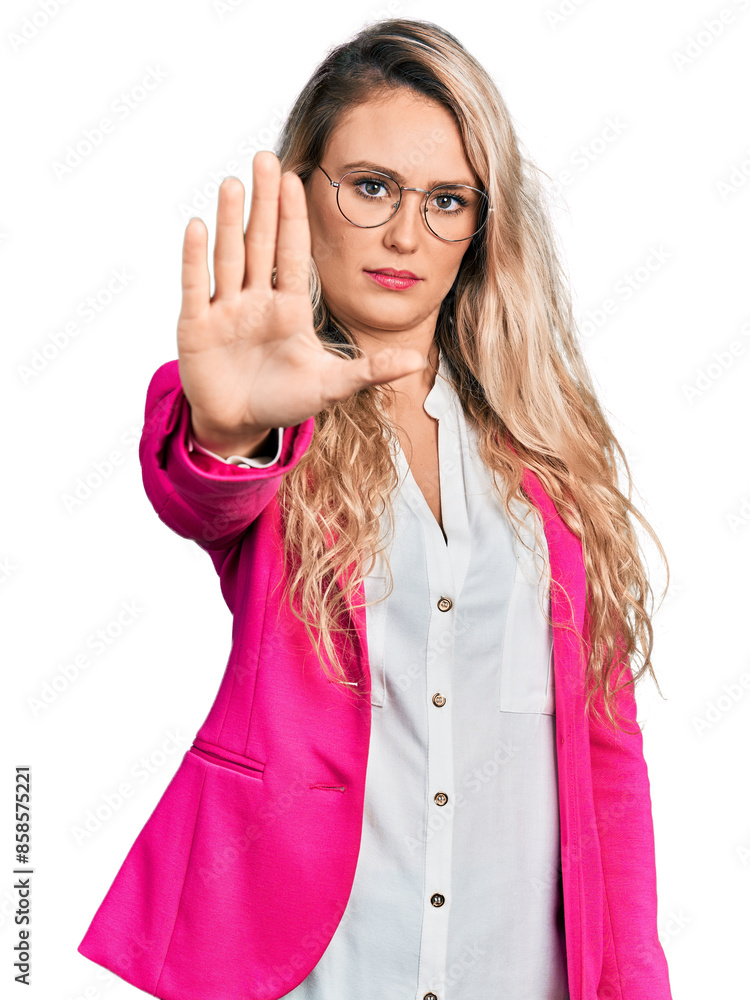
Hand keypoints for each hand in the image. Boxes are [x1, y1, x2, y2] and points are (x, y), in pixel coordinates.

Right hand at [176, 150, 426, 446]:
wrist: (241, 425)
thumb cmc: (284, 400)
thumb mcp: (331, 385)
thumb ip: (370, 370)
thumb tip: (416, 361)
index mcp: (289, 307)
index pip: (292, 253)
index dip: (294, 218)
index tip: (297, 179)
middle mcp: (256, 301)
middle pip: (260, 243)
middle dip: (263, 203)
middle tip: (264, 157)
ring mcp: (224, 311)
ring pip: (229, 257)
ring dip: (230, 221)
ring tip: (233, 182)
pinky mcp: (196, 327)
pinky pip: (195, 286)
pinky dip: (195, 258)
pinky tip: (197, 226)